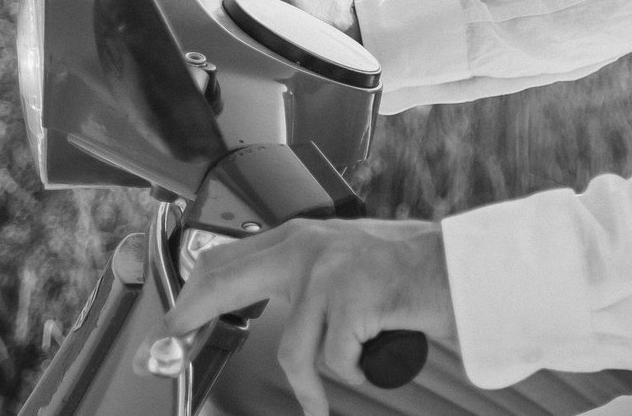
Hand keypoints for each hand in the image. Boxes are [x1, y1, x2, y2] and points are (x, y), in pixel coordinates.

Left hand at [162, 218, 454, 415]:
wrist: (469, 272)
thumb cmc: (414, 276)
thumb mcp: (348, 264)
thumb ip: (306, 278)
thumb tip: (254, 301)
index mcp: (304, 236)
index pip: (226, 258)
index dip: (189, 294)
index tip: (165, 327)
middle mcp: (309, 245)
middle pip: (223, 280)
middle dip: (187, 320)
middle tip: (162, 353)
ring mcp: (330, 270)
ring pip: (292, 349)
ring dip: (312, 385)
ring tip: (331, 394)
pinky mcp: (353, 297)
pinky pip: (334, 360)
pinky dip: (356, 372)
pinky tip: (375, 356)